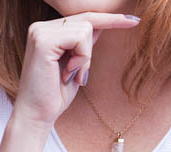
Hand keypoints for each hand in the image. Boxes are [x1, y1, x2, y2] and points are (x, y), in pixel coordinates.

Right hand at [12, 11, 139, 129]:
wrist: (37, 115)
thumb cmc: (54, 96)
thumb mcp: (75, 66)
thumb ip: (83, 45)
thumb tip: (100, 27)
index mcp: (47, 31)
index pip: (82, 17)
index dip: (108, 19)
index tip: (133, 22)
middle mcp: (41, 27)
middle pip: (87, 19)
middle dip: (93, 48)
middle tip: (83, 74)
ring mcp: (40, 32)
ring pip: (86, 29)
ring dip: (85, 58)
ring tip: (71, 76)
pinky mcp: (43, 40)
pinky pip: (79, 38)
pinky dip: (82, 58)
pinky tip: (69, 74)